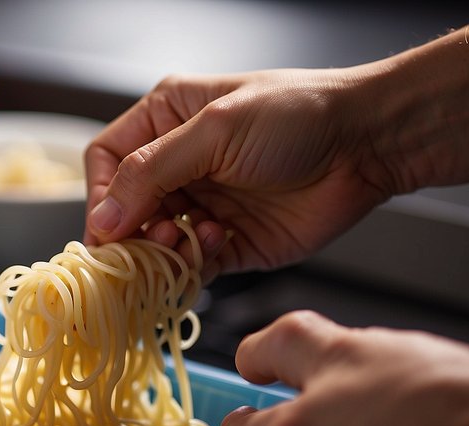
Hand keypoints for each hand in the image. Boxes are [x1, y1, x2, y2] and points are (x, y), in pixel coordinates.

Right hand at [83, 69, 398, 281]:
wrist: (368, 145)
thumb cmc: (298, 116)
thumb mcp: (215, 130)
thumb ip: (152, 173)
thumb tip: (103, 218)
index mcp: (167, 120)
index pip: (106, 161)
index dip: (101, 194)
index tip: (110, 225)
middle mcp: (179, 164)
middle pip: (125, 211)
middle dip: (132, 231)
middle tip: (151, 240)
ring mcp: (203, 205)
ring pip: (154, 244)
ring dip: (164, 250)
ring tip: (187, 239)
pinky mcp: (229, 242)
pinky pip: (190, 266)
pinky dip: (195, 265)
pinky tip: (222, 241)